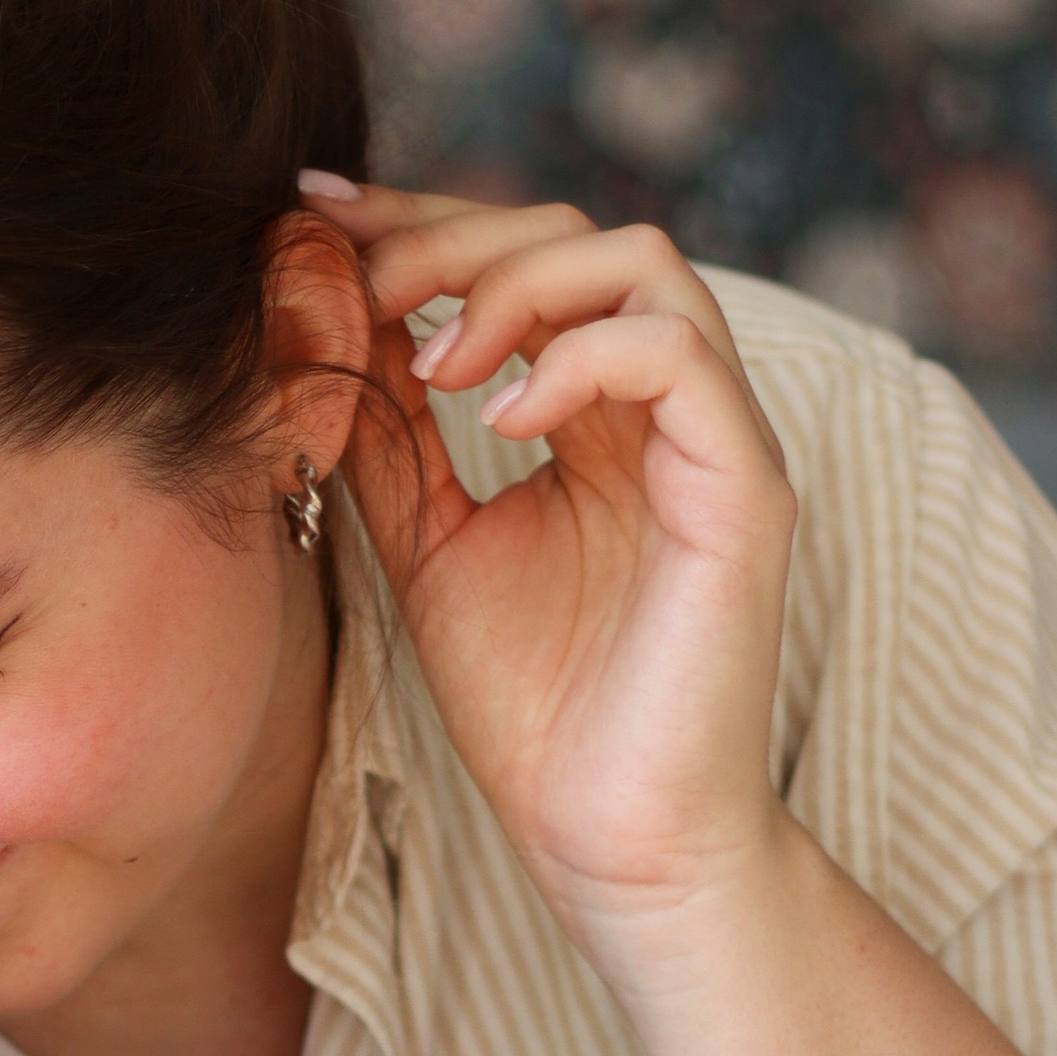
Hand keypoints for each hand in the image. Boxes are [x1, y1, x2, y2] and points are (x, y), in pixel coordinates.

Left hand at [299, 178, 796, 955]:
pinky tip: (492, 417)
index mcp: (600, 417)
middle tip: (355, 280)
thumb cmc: (538, 712)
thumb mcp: (428, 545)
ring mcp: (716, 442)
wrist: (614, 844)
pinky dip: (575, 356)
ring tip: (427, 362)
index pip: (525, 261)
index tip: (312, 212)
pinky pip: (677, 355)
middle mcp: (668, 410)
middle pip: (580, 233)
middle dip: (450, 235)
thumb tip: (315, 318)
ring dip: (516, 283)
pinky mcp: (745, 491)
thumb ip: (388, 437)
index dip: (419, 220)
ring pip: (642, 264)